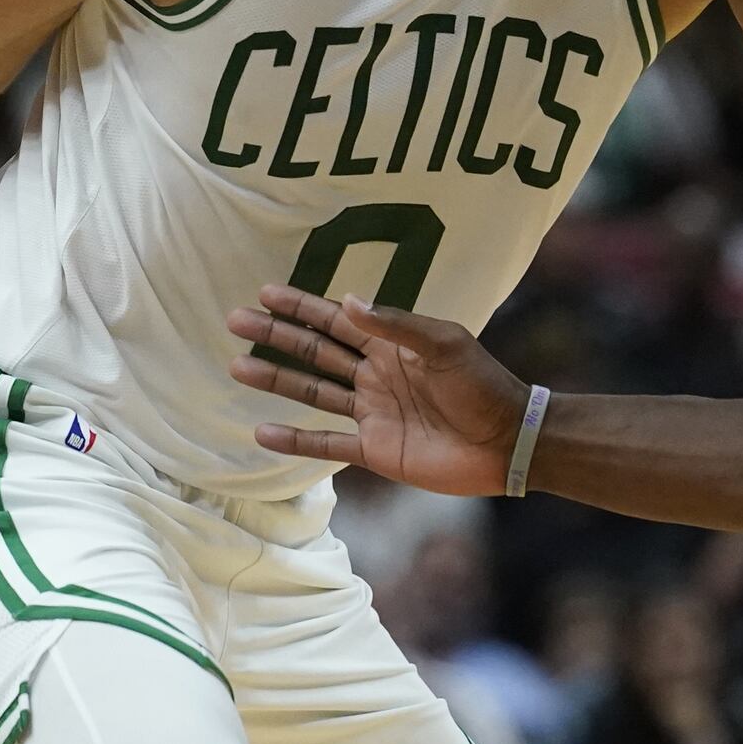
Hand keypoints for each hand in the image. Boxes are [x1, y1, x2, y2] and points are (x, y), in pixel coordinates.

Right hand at [230, 287, 524, 494]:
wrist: (507, 442)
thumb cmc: (483, 385)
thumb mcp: (444, 344)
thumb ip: (395, 325)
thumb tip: (349, 301)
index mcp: (392, 345)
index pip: (337, 320)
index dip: (302, 306)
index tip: (265, 293)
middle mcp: (375, 375)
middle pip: (315, 351)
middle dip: (277, 336)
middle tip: (235, 321)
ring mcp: (372, 412)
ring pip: (313, 392)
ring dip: (276, 380)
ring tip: (237, 368)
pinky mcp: (374, 450)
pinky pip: (326, 442)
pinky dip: (295, 440)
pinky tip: (262, 432)